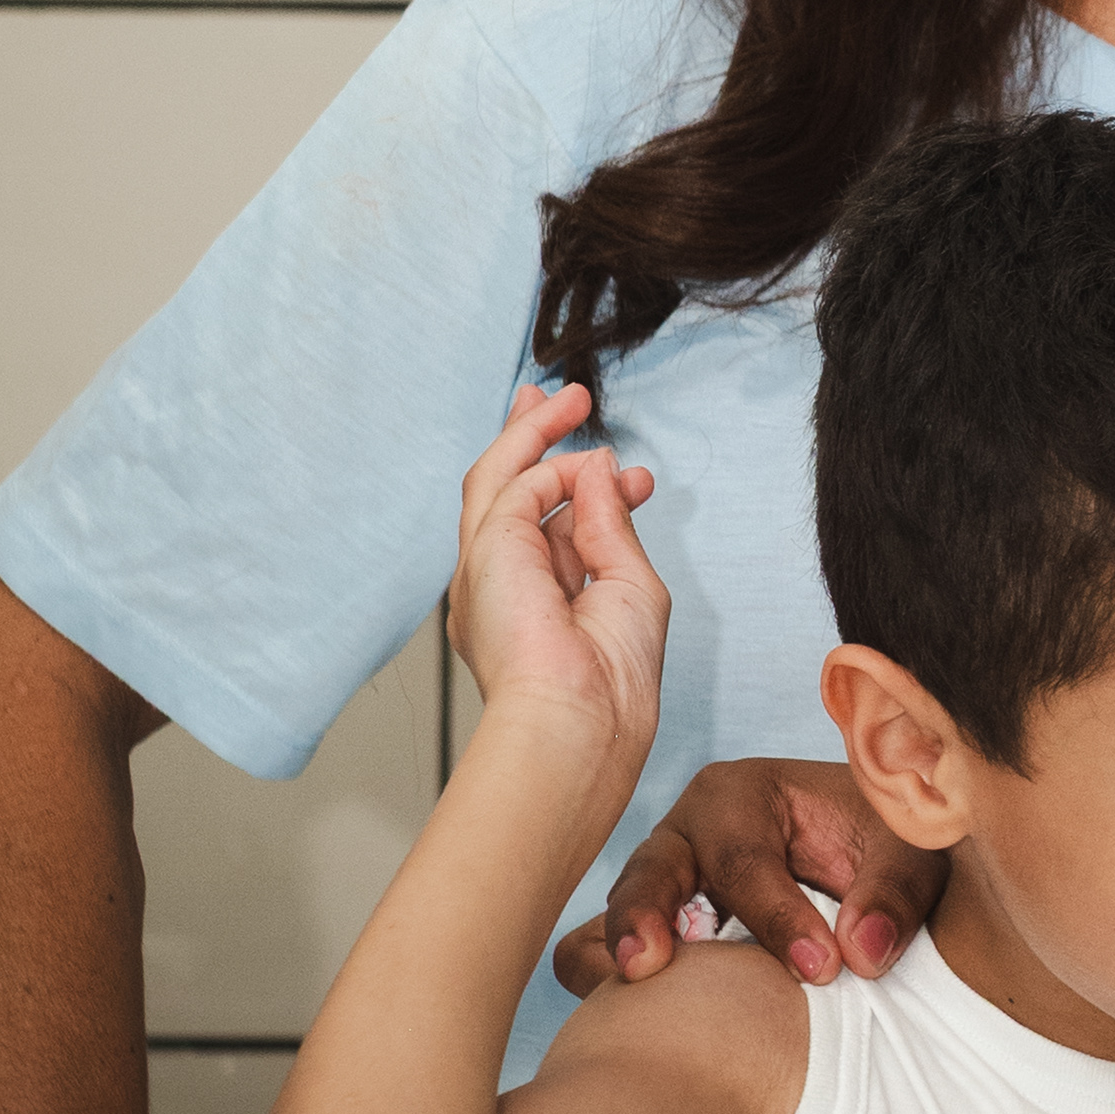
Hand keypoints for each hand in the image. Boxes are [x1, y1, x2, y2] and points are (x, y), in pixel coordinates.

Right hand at [448, 384, 664, 747]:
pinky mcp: (484, 551)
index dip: (581, 489)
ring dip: (534, 433)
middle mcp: (505, 583)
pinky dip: (553, 468)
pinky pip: (513, 487)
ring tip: (572, 399)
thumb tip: (599, 467)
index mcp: (538, 601)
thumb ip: (611, 527)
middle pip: (506, 495)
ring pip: (496, 480)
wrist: (579, 715)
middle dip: (530, 442)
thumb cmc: (611, 674)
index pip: (548, 529)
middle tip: (560, 401)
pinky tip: (590, 467)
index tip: (629, 473)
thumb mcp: (630, 585)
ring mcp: (487, 568)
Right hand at [551, 754, 948, 995]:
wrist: (867, 859)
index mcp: (741, 794)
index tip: (824, 969)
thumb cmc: (884, 845)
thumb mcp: (912, 854)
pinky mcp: (651, 929)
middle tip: (649, 966)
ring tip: (627, 992)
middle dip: (646, 915)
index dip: (780, 918)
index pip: (746, 860)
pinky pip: (600, 947)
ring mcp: (660, 884)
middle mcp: (686, 834)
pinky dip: (603, 975)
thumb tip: (863, 952)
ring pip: (619, 912)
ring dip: (620, 952)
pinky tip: (624, 1020)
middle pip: (651, 872)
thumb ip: (894, 894)